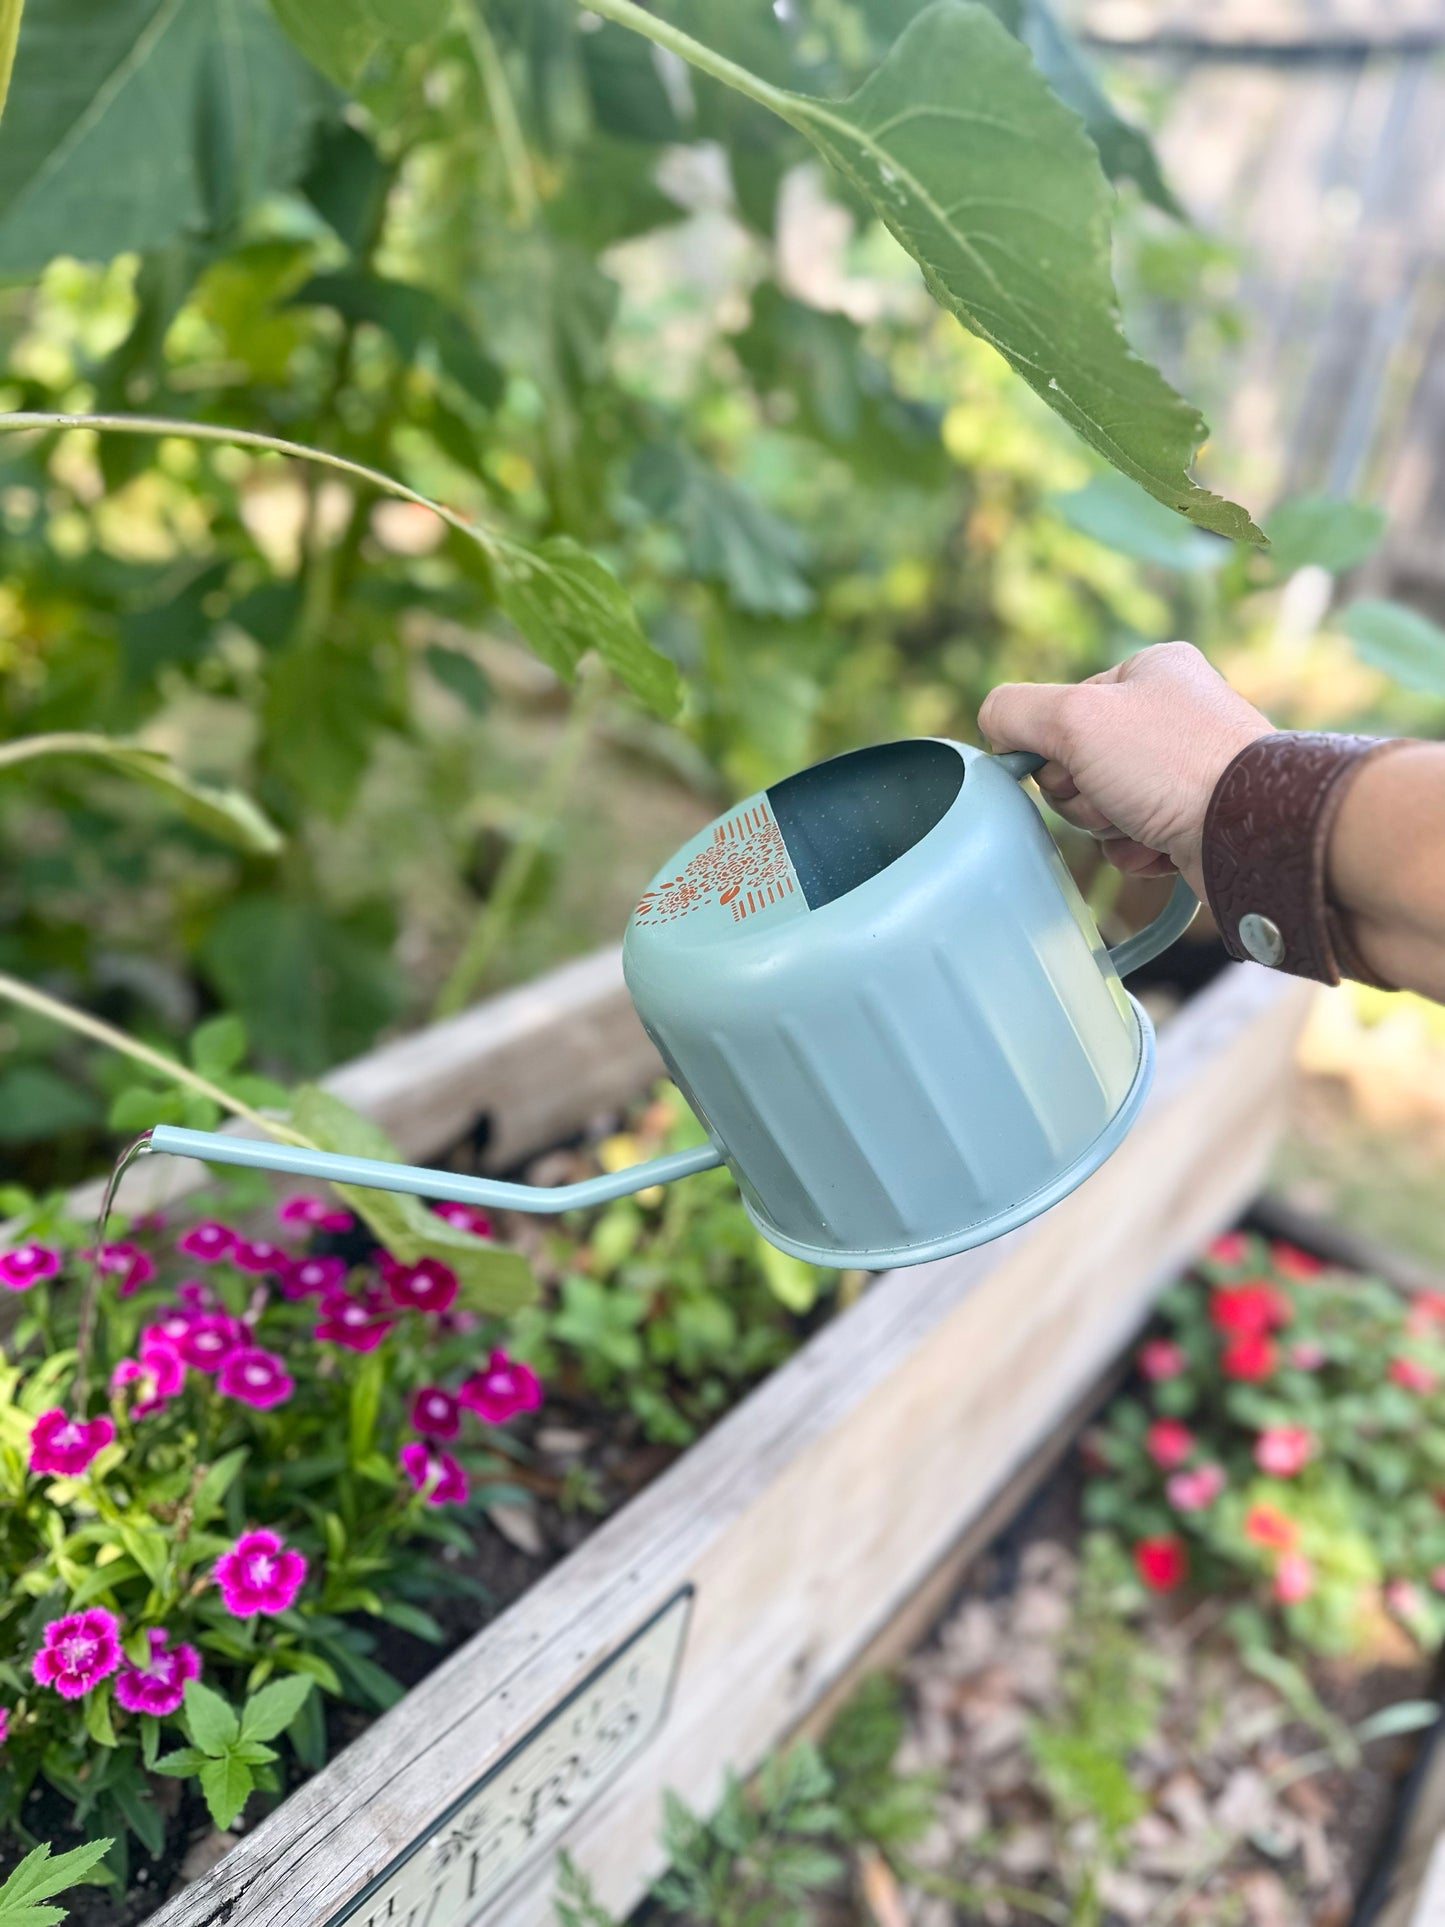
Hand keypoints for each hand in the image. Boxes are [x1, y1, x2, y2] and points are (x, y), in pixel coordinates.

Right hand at [977, 642, 1273, 897]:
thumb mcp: (1074, 717)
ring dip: (1107, 826)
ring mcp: (1186, 768)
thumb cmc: (1171, 764)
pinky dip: (1136, 849)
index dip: (1054, 745)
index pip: (1063, 707)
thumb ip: (1015, 710)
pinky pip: (1134, 838)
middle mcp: (1173, 713)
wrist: (1252, 833)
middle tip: (1113, 797)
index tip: (1073, 762)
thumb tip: (993, 724)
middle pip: (1078, 761)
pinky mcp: (1197, 818)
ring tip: (1143, 824)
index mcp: (1151, 670)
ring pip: (1102, 804)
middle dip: (1084, 793)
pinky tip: (1161, 847)